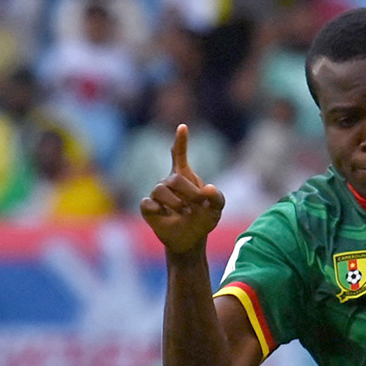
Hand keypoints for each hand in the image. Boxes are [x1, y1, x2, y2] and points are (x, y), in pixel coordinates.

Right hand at [139, 124, 224, 255]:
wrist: (192, 239)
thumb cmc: (203, 219)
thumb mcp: (216, 209)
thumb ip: (217, 197)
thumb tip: (207, 188)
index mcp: (185, 177)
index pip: (179, 155)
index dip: (180, 142)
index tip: (183, 127)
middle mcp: (168, 182)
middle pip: (174, 179)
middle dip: (190, 192)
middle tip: (199, 205)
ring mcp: (157, 194)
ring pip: (160, 190)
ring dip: (177, 203)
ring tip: (185, 212)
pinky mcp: (148, 208)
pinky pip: (148, 204)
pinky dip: (159, 211)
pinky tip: (167, 216)